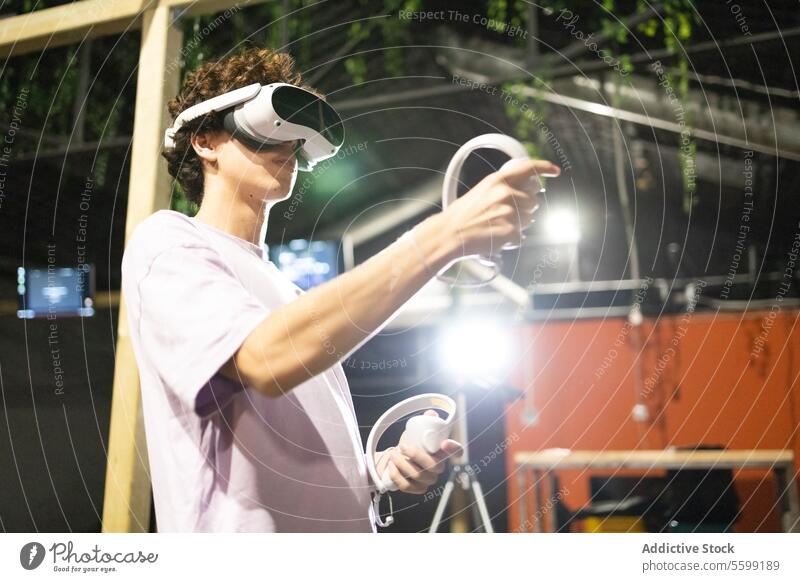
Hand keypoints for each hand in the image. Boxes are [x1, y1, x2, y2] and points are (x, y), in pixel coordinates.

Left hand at [375, 410, 464, 494]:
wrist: (396, 458)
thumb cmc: (411, 444)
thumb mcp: (417, 431)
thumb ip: (425, 421)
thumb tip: (431, 413)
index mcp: (443, 452)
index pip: (457, 451)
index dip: (454, 449)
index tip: (444, 443)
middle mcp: (439, 468)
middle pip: (434, 466)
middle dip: (416, 455)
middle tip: (402, 446)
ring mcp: (429, 480)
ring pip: (418, 475)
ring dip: (402, 464)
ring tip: (394, 454)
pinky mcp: (418, 489)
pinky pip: (407, 485)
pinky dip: (396, 475)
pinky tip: (392, 465)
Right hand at [440, 158, 559, 258]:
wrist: (448, 234)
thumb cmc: (461, 216)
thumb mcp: (481, 192)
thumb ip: (502, 189)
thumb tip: (526, 192)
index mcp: (497, 180)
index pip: (529, 168)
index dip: (545, 168)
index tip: (555, 171)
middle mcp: (506, 193)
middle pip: (533, 200)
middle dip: (525, 208)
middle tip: (507, 215)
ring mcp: (509, 212)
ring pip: (529, 220)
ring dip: (518, 225)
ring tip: (497, 227)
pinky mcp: (510, 231)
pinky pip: (521, 237)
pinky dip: (511, 240)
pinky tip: (496, 238)